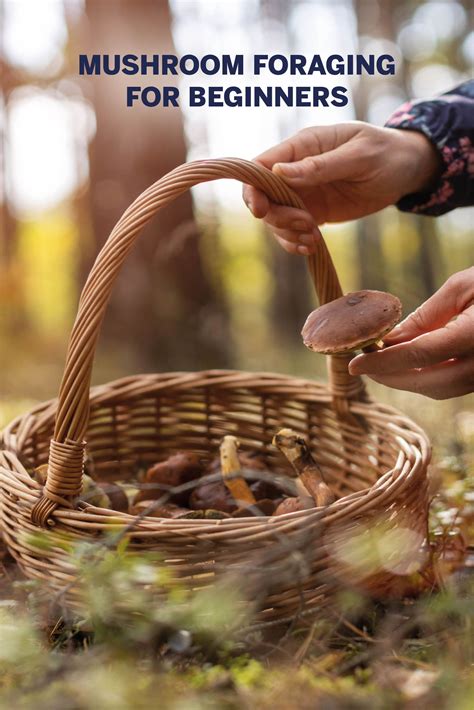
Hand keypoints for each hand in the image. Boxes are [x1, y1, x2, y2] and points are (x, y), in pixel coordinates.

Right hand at [243, 122, 439, 253]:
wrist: (405, 170)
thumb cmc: (385, 153)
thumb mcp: (359, 156)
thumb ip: (320, 165)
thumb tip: (279, 172)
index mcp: (303, 146)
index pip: (261, 165)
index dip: (254, 188)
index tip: (261, 211)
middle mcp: (295, 170)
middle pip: (263, 196)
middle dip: (276, 216)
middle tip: (306, 225)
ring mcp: (302, 193)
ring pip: (275, 218)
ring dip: (288, 233)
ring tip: (313, 238)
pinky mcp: (312, 212)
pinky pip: (290, 231)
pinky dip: (295, 243)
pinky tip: (312, 247)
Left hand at [348, 268, 473, 399]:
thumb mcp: (461, 287)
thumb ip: (425, 317)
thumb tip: (390, 340)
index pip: (420, 355)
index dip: (383, 362)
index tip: (355, 363)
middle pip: (429, 383)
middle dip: (391, 376)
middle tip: (363, 364)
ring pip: (441, 389)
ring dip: (407, 380)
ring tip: (380, 364)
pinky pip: (453, 384)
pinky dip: (426, 377)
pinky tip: (407, 364)